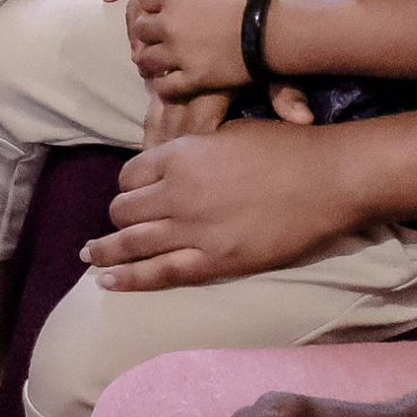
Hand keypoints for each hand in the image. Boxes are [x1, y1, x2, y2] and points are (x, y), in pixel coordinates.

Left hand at [84, 121, 368, 291]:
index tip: (132, 194)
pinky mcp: (213, 261)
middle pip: (124, 209)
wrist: (327, 178)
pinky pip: (158, 273)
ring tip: (90, 255)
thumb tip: (174, 162)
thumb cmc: (286, 148)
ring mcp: (192, 229)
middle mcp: (176, 192)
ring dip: (105, 250)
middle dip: (118, 218)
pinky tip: (105, 282)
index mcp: (179, 156)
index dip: (128, 186)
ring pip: (131, 242)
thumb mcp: (228, 134)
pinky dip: (127, 278)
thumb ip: (194, 151)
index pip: (130, 175)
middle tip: (115, 227)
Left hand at [122, 0, 305, 103]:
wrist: (271, 27)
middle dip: (148, 33)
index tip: (159, 12)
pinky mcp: (192, 78)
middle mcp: (168, 23)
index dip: (151, 6)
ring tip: (157, 64)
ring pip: (147, 60)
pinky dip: (163, 86)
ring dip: (150, 60)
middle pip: (141, 30)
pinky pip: (165, 87)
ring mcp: (178, 53)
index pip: (144, 0)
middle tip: (157, 39)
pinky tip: (168, 83)